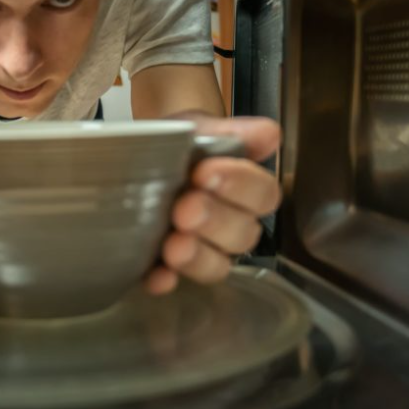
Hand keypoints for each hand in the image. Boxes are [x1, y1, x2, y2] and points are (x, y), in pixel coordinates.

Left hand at [145, 111, 281, 292]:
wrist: (139, 149)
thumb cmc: (183, 140)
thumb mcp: (203, 128)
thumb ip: (234, 133)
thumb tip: (269, 136)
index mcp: (246, 190)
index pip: (262, 195)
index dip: (239, 186)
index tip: (207, 171)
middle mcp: (230, 224)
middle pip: (242, 236)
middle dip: (214, 222)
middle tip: (186, 207)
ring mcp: (201, 248)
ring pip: (215, 266)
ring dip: (197, 258)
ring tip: (173, 245)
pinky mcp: (167, 265)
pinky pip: (172, 281)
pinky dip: (165, 280)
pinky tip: (156, 275)